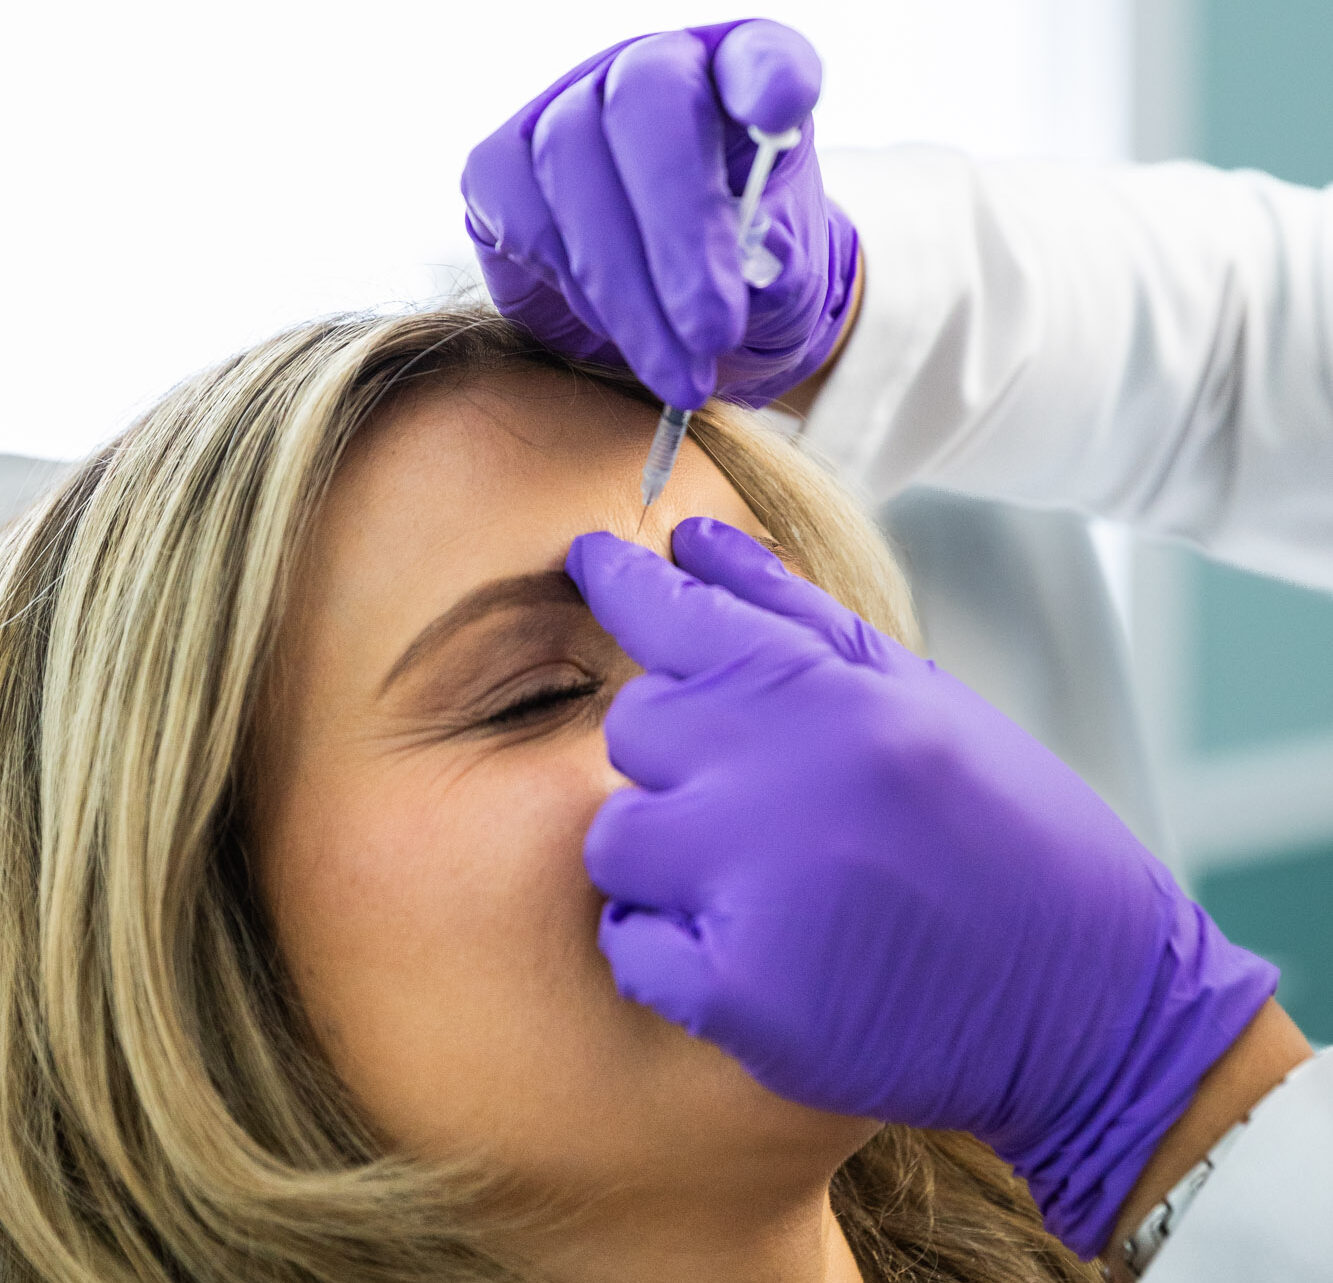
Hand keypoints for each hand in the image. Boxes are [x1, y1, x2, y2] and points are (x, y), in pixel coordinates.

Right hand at [460, 20, 859, 409]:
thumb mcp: (785, 292)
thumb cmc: (742, 295)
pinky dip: (573, 288)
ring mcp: (564, 111)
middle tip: (713, 334)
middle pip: (647, 105)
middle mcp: (647, 72)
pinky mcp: (501, 170)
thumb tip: (761, 255)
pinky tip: (614, 332)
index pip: (760, 55)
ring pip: (573, 167)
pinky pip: (523, 216)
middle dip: (679, 231)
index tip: (779, 112)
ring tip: (678, 375)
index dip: (767, 76)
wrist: (672, 332)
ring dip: (628, 291)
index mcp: (740, 82)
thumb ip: (784, 270)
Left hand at [563, 517, 1279, 1260]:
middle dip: (673, 751)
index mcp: (834, 698)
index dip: (620, 580)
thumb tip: (693, 543)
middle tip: (749, 788)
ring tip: (752, 874)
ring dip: (664, 851)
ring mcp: (756, 890)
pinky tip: (741, 943)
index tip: (592, 561)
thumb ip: (796, 612)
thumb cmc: (1010, 831)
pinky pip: (629, 944)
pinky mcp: (742, 996)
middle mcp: (785, 780)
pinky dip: (666, 943)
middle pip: (634, 726)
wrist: (1092, 999)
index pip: (676, 613)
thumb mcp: (921, 695)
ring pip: (616, 837)